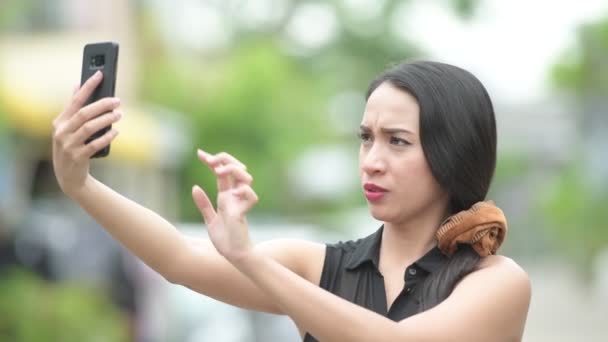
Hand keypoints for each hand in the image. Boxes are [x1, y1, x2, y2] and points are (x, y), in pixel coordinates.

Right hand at [51, 71, 122, 196]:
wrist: (68, 177)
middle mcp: (61, 132)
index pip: (75, 100)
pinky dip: (106, 137)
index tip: (100, 74)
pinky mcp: (77, 157)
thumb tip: (77, 85)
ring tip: (119, 114)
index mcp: (60, 122)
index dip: (88, 86)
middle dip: (102, 105)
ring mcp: (68, 145)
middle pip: (84, 113)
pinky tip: (116, 131)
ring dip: (106, 119)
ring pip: (89, 127)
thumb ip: (73, 109)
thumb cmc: (72, 147)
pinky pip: (94, 144)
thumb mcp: (68, 128)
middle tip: (118, 100)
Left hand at [192, 149, 257, 261]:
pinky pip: (250, 197)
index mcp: (225, 196)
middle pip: (235, 169)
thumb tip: (195, 187)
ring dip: (233, 170)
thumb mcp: (210, 219)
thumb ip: (204, 204)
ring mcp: (240, 203)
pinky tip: (233, 192)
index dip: (212, 161)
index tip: (199, 153)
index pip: (221, 173)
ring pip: (245, 178)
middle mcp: (234, 197)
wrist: (233, 255)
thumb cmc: (225, 240)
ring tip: (218, 170)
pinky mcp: (243, 212)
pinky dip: (244, 191)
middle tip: (209, 160)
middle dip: (224, 160)